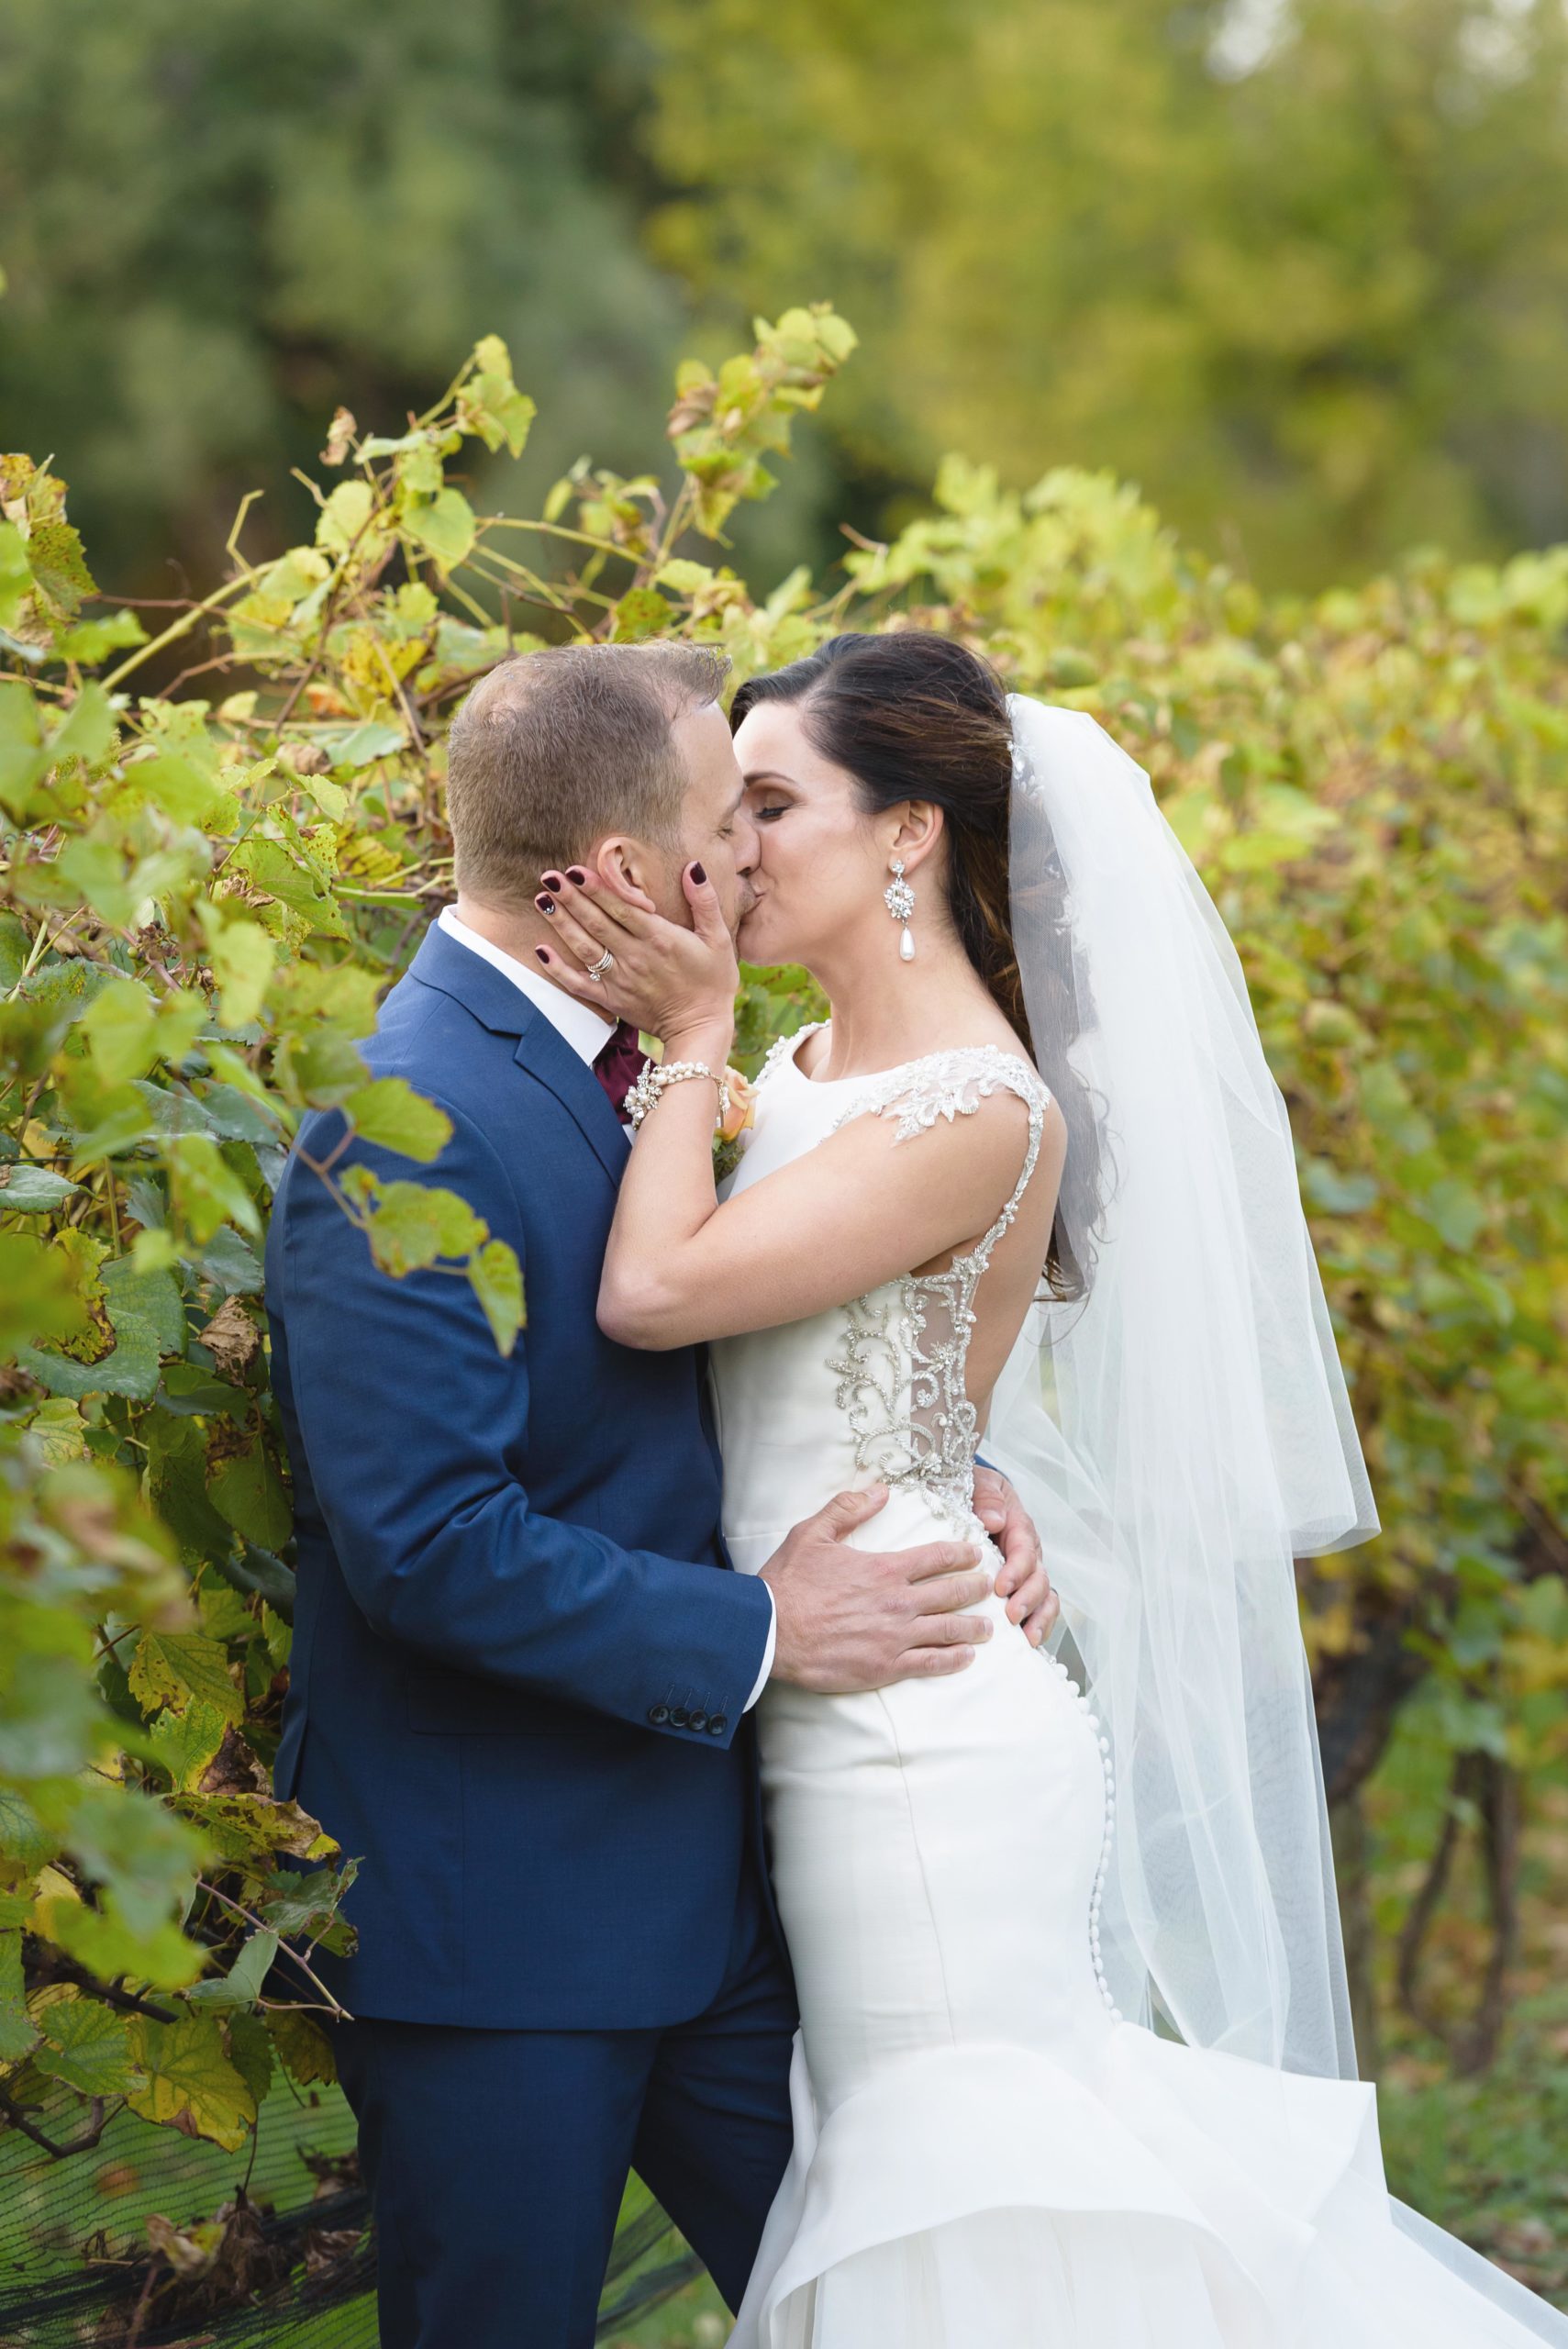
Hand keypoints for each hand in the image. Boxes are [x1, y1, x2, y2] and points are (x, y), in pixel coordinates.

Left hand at [535, 862, 737, 1053]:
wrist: (701, 1029)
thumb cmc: (713, 982)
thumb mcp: (719, 939)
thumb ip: (705, 902)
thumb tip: (693, 867)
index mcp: (659, 938)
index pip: (621, 907)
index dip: (596, 888)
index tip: (575, 870)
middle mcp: (634, 957)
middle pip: (596, 922)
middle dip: (571, 898)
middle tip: (549, 876)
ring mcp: (619, 980)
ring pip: (584, 947)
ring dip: (561, 923)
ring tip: (541, 901)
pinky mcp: (611, 1000)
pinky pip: (578, 984)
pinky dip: (557, 968)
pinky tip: (541, 950)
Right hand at [761, 1486, 994, 1693]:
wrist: (770, 1632)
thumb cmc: (788, 1583)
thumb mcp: (812, 1533)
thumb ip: (848, 1509)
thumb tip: (879, 1489)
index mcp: (884, 1568)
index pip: (936, 1557)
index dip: (961, 1554)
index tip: (975, 1554)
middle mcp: (897, 1602)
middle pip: (951, 1593)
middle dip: (976, 1588)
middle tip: (989, 1587)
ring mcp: (895, 1637)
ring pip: (948, 1630)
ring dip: (973, 1627)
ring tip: (989, 1627)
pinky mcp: (886, 1666)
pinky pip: (931, 1663)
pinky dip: (954, 1659)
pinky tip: (966, 1657)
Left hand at [973, 1464, 1057, 1646]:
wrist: (970, 1494)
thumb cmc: (972, 1489)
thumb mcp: (977, 1483)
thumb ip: (987, 1497)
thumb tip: (994, 1519)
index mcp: (1018, 1526)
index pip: (1024, 1550)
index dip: (1016, 1570)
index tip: (1001, 1586)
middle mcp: (1028, 1551)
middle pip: (1039, 1577)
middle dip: (1027, 1599)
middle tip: (1010, 1615)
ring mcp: (1028, 1571)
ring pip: (1045, 1596)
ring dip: (1038, 1617)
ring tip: (1026, 1638)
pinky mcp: (1023, 1587)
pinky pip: (1040, 1607)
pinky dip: (1039, 1624)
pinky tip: (1028, 1643)